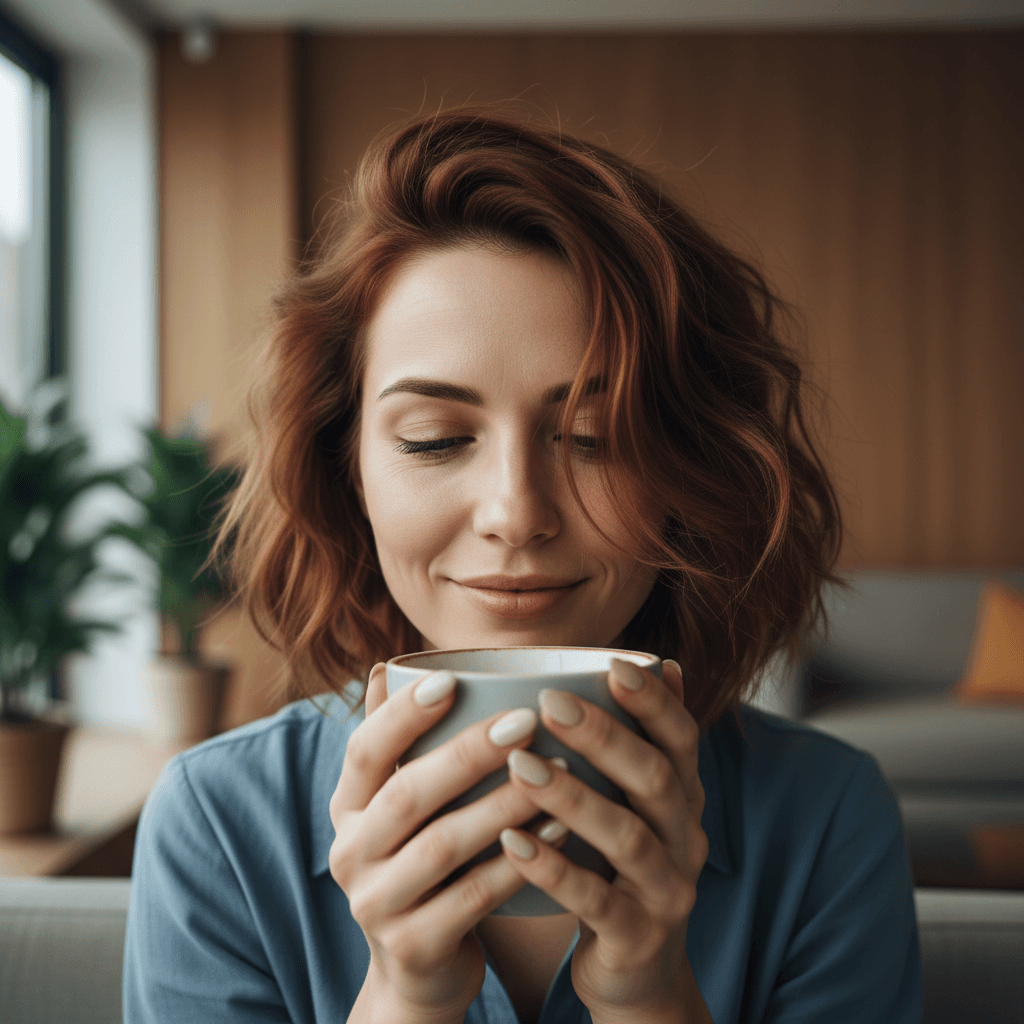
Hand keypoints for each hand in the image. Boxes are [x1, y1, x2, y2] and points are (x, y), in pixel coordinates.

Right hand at [329, 662, 570, 1021]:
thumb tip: (385, 667)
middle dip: (468, 753)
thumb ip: (397, 744)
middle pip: (408, 794)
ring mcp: (378, 905)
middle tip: (526, 719)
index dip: (402, 714)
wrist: (419, 967)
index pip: (363, 751)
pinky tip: (561, 828)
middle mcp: (350, 854)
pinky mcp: (415, 946)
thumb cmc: (423, 861)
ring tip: (557, 768)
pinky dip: (520, 860)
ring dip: (504, 803)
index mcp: (347, 809)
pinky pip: (475, 896)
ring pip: (445, 845)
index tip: (450, 678)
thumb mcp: (397, 808)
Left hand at [497, 658, 711, 1023]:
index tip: (612, 664)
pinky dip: (553, 869)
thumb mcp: (639, 805)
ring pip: (627, 838)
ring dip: (572, 798)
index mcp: (683, 799)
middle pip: (656, 780)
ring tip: (519, 764)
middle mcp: (686, 840)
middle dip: (604, 737)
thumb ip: (644, 741)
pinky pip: (595, 902)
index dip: (653, 702)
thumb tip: (664, 664)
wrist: (639, 971)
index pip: (682, 739)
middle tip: (549, 702)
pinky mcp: (637, 939)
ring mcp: (667, 892)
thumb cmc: (621, 866)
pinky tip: (512, 841)